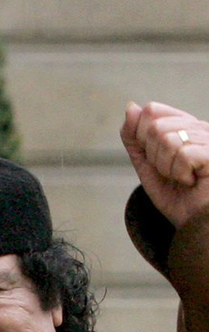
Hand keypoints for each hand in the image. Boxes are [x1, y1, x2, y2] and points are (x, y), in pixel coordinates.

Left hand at [121, 100, 208, 228]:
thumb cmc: (178, 196)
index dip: (142, 138)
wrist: (196, 224)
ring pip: (167, 139)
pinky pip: (183, 154)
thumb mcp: (148, 166)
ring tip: (183, 177)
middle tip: (171, 172)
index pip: (151, 111)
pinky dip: (180, 173)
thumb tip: (130, 108)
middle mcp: (200, 127)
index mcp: (184, 126)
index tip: (156, 159)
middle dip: (154, 156)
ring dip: (167, 167)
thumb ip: (136, 139)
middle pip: (154, 126)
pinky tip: (193, 180)